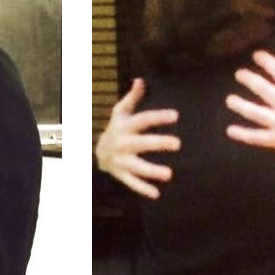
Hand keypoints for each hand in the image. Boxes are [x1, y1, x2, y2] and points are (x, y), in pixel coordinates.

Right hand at [94, 78, 179, 198]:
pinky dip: (142, 188)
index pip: (142, 119)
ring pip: (136, 166)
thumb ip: (132, 98)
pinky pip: (131, 182)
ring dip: (152, 170)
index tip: (175, 116)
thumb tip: (140, 80)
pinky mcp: (120, 173)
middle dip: (158, 143)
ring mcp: (121, 159)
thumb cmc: (116, 129)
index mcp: (124, 126)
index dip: (158, 117)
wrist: (97, 152)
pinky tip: (156, 193)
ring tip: (169, 174)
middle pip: (141, 142)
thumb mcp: (121, 113)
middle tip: (177, 144)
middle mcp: (122, 142)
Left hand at [226, 47, 274, 185]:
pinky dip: (242, 134)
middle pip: (262, 88)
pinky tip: (231, 131)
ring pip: (254, 112)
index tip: (256, 55)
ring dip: (240, 105)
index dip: (267, 61)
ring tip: (229, 100)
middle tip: (239, 74)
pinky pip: (256, 137)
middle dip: (248, 79)